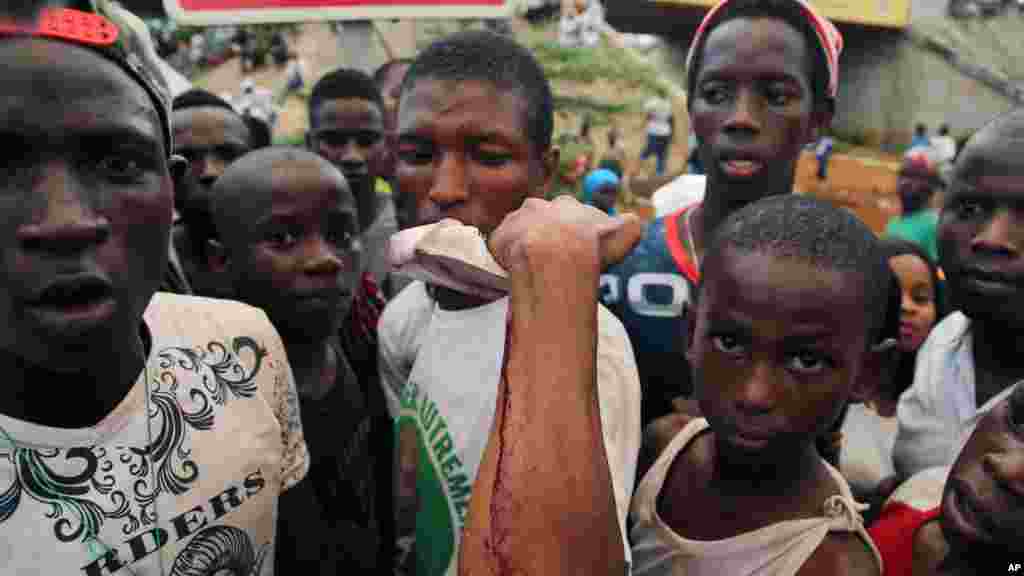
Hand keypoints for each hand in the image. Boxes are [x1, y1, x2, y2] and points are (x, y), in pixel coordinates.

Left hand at [488, 196, 642, 274]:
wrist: (557, 253)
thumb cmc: (593, 243)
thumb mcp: (625, 231)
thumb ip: (629, 226)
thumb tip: (633, 223)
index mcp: (567, 204)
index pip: (569, 215)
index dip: (573, 234)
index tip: (576, 249)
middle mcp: (539, 205)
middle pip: (540, 221)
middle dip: (545, 237)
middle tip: (551, 261)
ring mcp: (516, 220)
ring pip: (518, 232)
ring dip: (524, 247)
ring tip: (533, 268)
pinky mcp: (499, 237)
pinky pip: (501, 248)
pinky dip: (507, 259)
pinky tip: (518, 272)